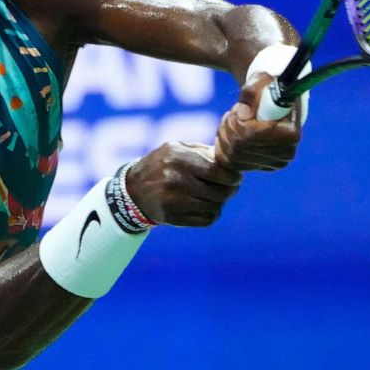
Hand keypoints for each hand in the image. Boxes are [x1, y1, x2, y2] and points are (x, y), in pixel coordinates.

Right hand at [125, 142, 241, 226]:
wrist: (133, 190)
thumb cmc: (162, 164)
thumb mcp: (176, 148)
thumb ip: (203, 151)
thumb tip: (231, 159)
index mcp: (177, 157)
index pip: (216, 171)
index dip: (232, 177)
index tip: (236, 177)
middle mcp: (174, 179)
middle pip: (218, 192)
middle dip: (230, 190)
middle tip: (231, 188)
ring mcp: (172, 200)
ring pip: (214, 207)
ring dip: (220, 202)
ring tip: (216, 196)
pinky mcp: (173, 217)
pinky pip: (206, 220)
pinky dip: (212, 214)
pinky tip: (206, 207)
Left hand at [214, 72, 301, 170]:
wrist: (272, 102)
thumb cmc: (269, 88)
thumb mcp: (261, 80)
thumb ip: (252, 91)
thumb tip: (243, 112)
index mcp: (291, 134)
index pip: (252, 133)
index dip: (238, 120)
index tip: (240, 107)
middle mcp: (284, 154)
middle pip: (241, 144)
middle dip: (231, 124)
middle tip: (236, 111)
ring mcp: (271, 164)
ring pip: (232, 153)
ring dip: (226, 133)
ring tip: (234, 119)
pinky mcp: (257, 167)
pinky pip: (228, 160)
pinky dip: (223, 144)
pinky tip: (231, 132)